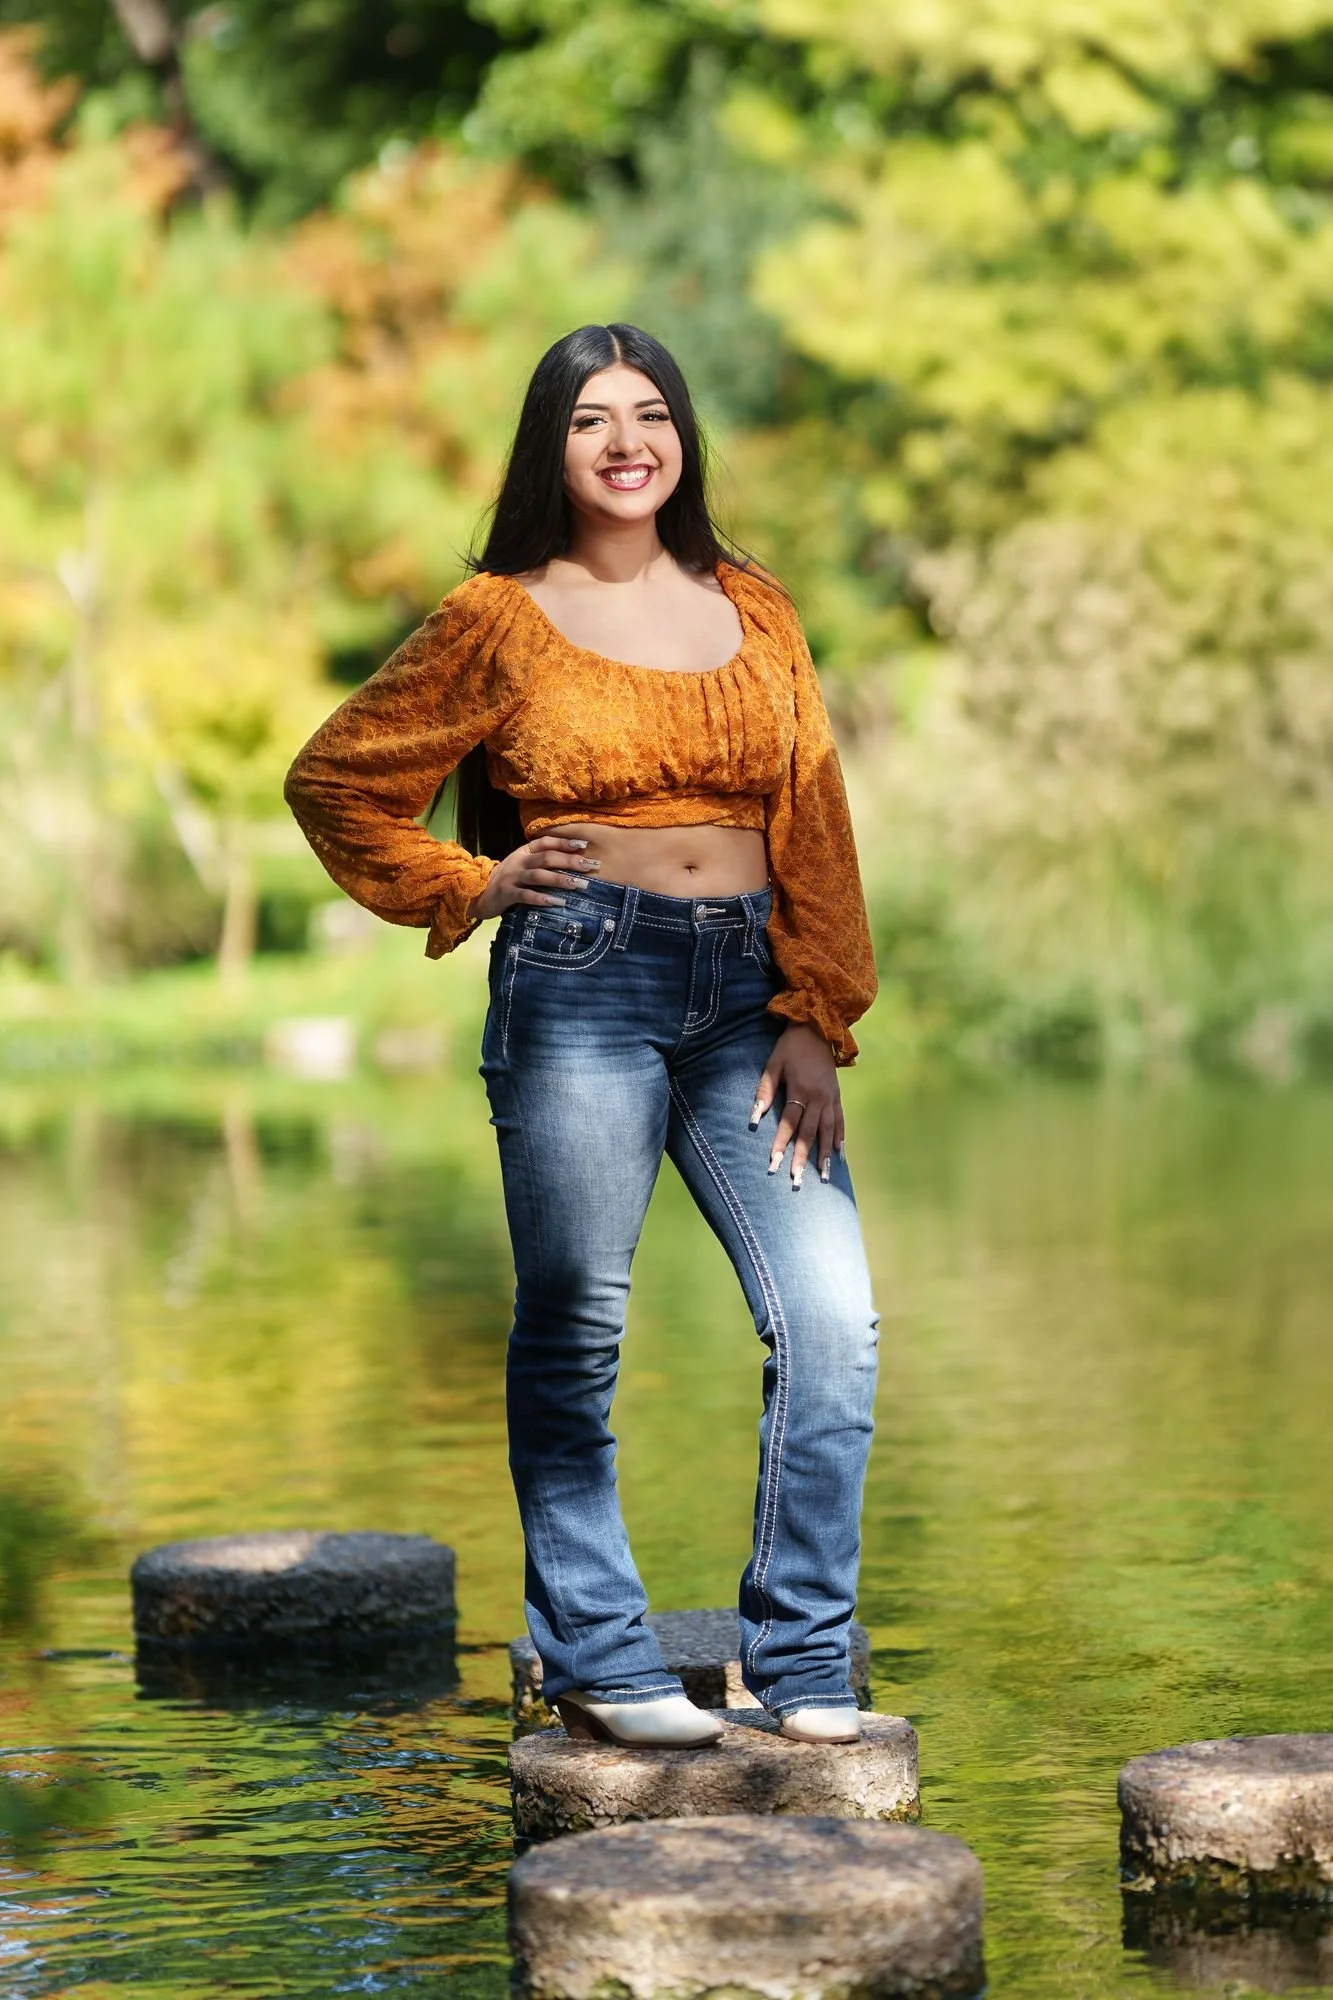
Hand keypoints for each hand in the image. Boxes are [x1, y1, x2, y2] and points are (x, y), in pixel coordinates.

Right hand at [470, 836, 599, 918]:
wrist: (479, 893)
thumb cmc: (509, 879)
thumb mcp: (522, 864)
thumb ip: (541, 861)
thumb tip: (574, 861)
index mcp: (523, 851)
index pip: (546, 842)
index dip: (565, 842)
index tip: (584, 845)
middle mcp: (518, 861)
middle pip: (546, 858)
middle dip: (570, 861)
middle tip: (590, 866)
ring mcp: (512, 878)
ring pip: (538, 876)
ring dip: (560, 879)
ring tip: (579, 884)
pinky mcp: (507, 894)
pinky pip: (526, 896)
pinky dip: (543, 898)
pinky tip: (558, 902)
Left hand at [750, 1024, 843, 1188]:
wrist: (818, 1027)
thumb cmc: (790, 1046)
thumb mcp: (774, 1064)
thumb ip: (765, 1090)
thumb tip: (754, 1116)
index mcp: (801, 1090)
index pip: (789, 1124)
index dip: (780, 1144)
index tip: (774, 1164)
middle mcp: (818, 1098)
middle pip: (809, 1134)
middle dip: (803, 1159)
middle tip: (797, 1181)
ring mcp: (830, 1098)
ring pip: (828, 1131)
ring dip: (824, 1155)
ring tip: (823, 1177)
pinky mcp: (837, 1095)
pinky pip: (840, 1120)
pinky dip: (840, 1138)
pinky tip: (838, 1154)